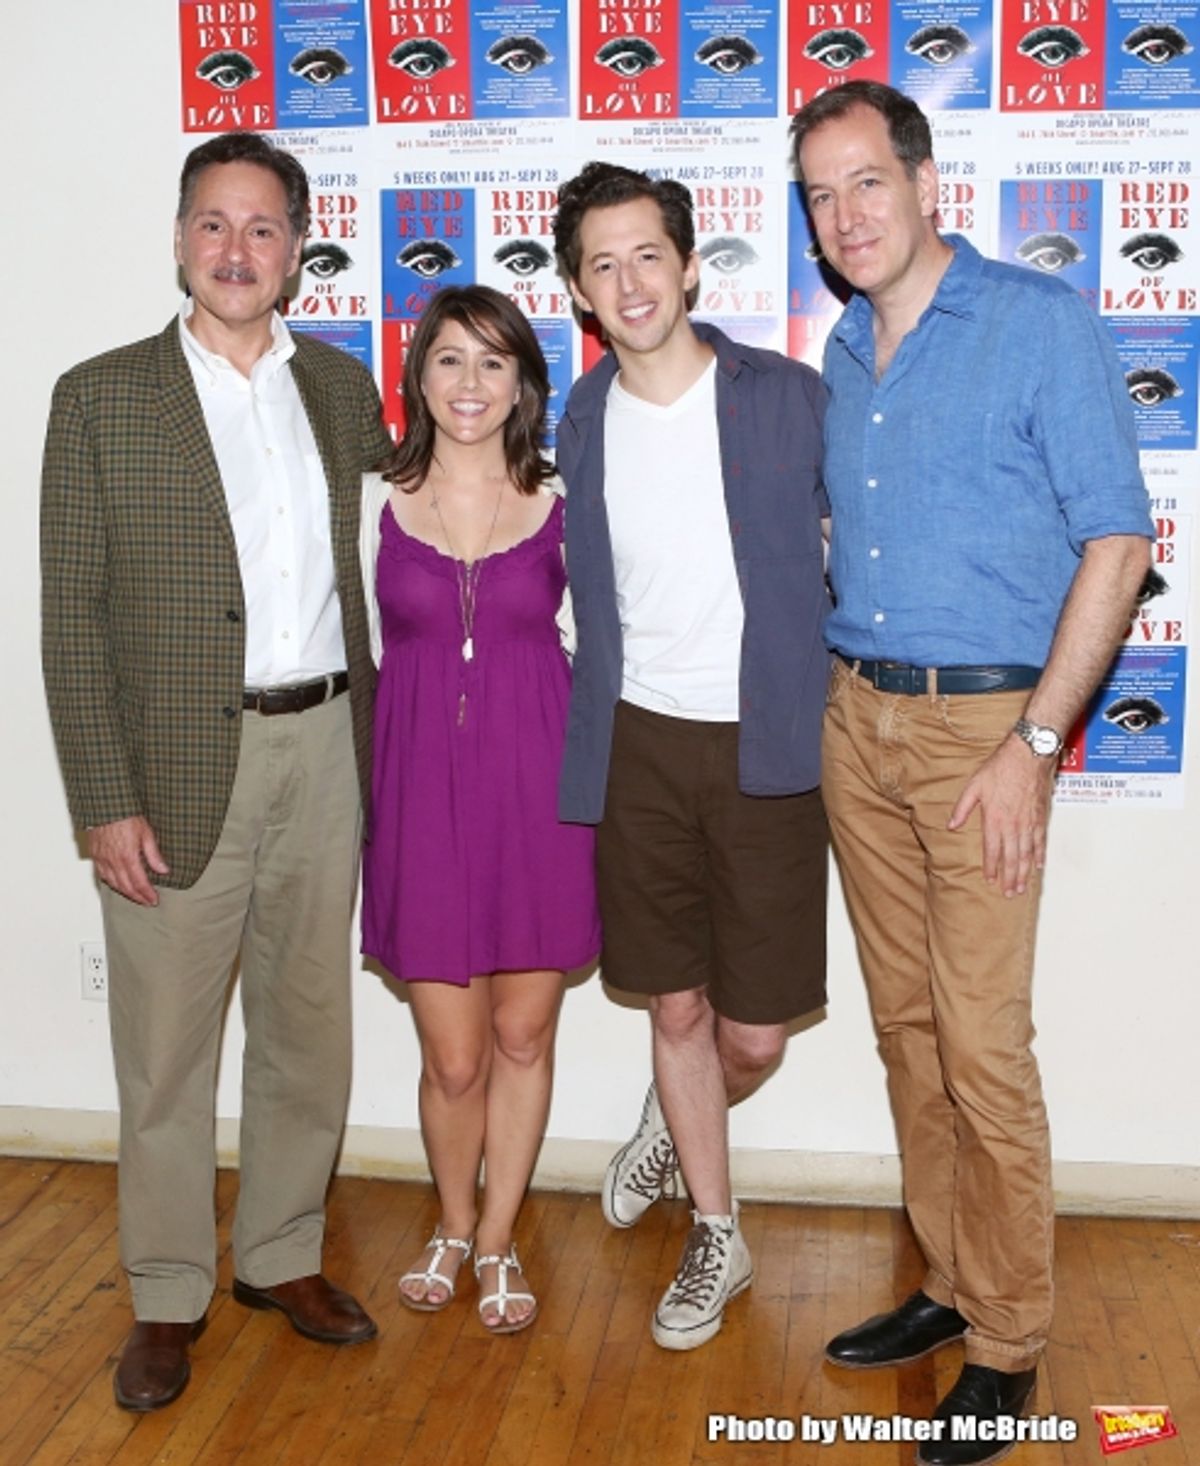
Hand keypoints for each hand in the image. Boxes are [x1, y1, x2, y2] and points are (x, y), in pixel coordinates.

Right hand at [88, 817, 168, 905]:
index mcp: (127, 857)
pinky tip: (118, 884)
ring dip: (125, 893)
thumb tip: (163, 870)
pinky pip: (102, 875)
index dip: (147, 894)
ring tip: (135, 897)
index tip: (154, 900)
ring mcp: (102, 860)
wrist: (106, 806)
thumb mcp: (146, 833)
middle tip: (147, 902)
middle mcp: (113, 862)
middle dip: (137, 897)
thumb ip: (154, 854)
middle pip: (126, 887)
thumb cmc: (126, 816)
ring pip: (113, 883)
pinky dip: (112, 883)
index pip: (139, 883)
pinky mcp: (95, 855)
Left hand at [947, 736, 1055, 897]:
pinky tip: (1038, 866)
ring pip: (1027, 853)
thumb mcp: (974, 785)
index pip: (992, 850)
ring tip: (1021, 887)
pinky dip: (1040, 855)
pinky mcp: (1040, 816)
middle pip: (1012, 858)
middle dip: (1009, 878)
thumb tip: (951, 825)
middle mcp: (1013, 825)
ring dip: (1024, 872)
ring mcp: (1029, 822)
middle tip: (1009, 894)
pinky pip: (1041, 840)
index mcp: (995, 819)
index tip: (990, 881)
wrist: (1028, 755)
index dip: (991, 868)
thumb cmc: (1000, 768)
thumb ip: (963, 807)